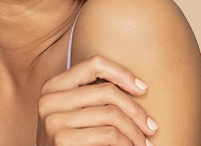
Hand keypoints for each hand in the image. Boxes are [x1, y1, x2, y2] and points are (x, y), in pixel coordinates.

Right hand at [36, 55, 157, 145]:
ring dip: (135, 132)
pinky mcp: (62, 140)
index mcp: (53, 86)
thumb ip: (92, 96)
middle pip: (107, 91)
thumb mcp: (75, 113)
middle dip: (136, 111)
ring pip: (111, 114)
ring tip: (143, 143)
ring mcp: (53, 121)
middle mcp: (49, 100)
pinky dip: (126, 143)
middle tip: (151, 127)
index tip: (142, 89)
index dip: (122, 73)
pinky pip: (109, 134)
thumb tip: (139, 86)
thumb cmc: (73, 142)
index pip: (94, 64)